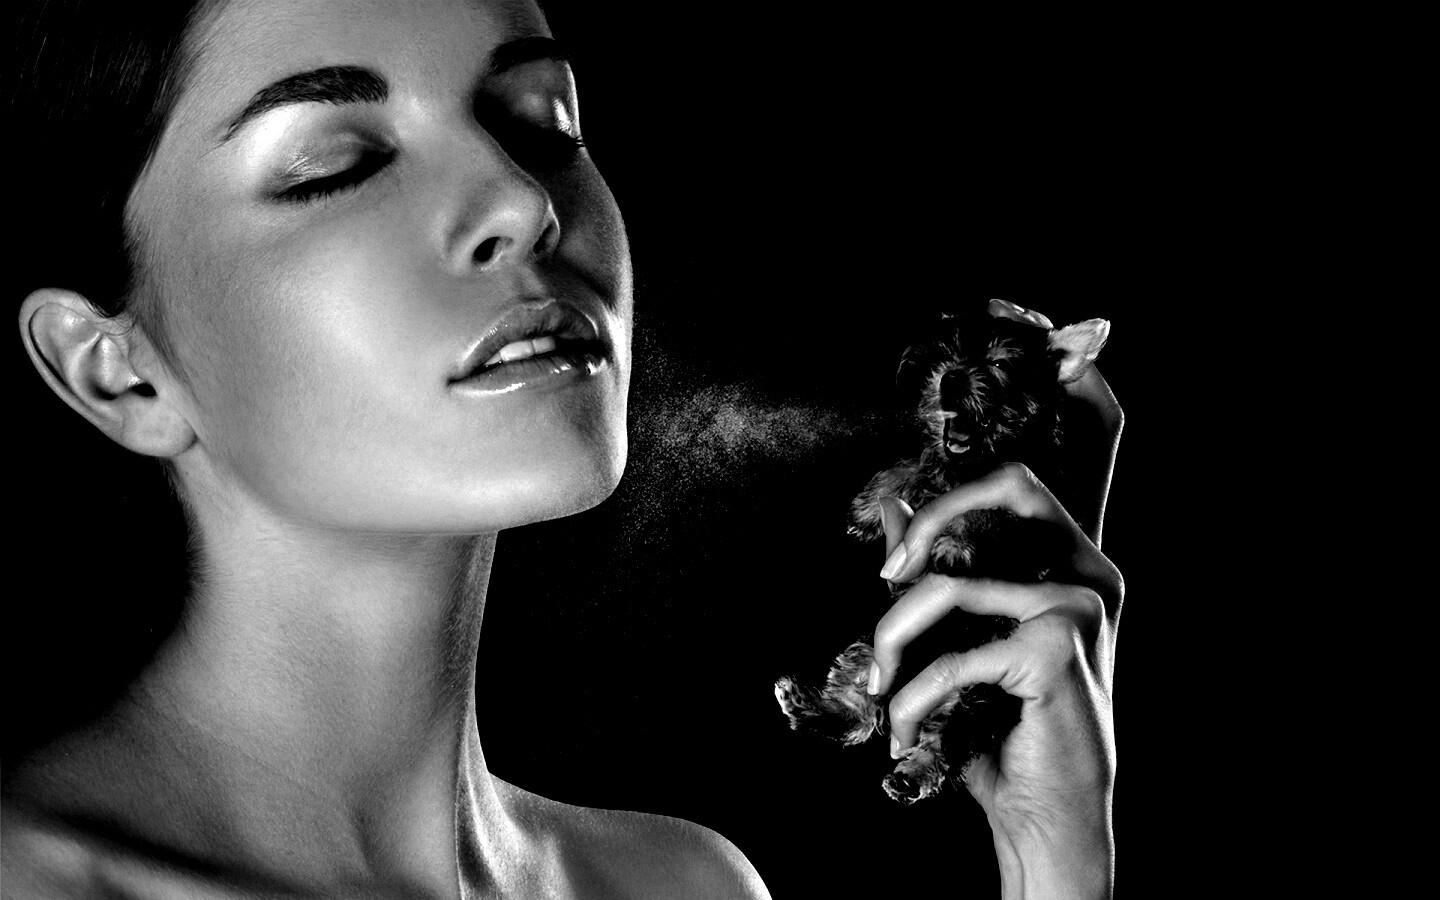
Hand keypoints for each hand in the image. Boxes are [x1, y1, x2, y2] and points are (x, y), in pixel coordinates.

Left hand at [870, 300, 1123, 898]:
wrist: (1042, 815)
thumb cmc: (999, 727)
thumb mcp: (964, 640)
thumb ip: (945, 574)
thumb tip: (890, 514)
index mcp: (1073, 557)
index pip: (1098, 451)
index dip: (1085, 390)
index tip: (1069, 341)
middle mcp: (1092, 568)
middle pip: (1010, 484)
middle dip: (935, 514)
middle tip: (888, 567)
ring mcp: (1085, 605)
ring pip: (953, 580)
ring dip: (893, 635)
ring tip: (879, 682)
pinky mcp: (1061, 647)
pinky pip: (953, 648)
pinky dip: (913, 692)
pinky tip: (908, 730)